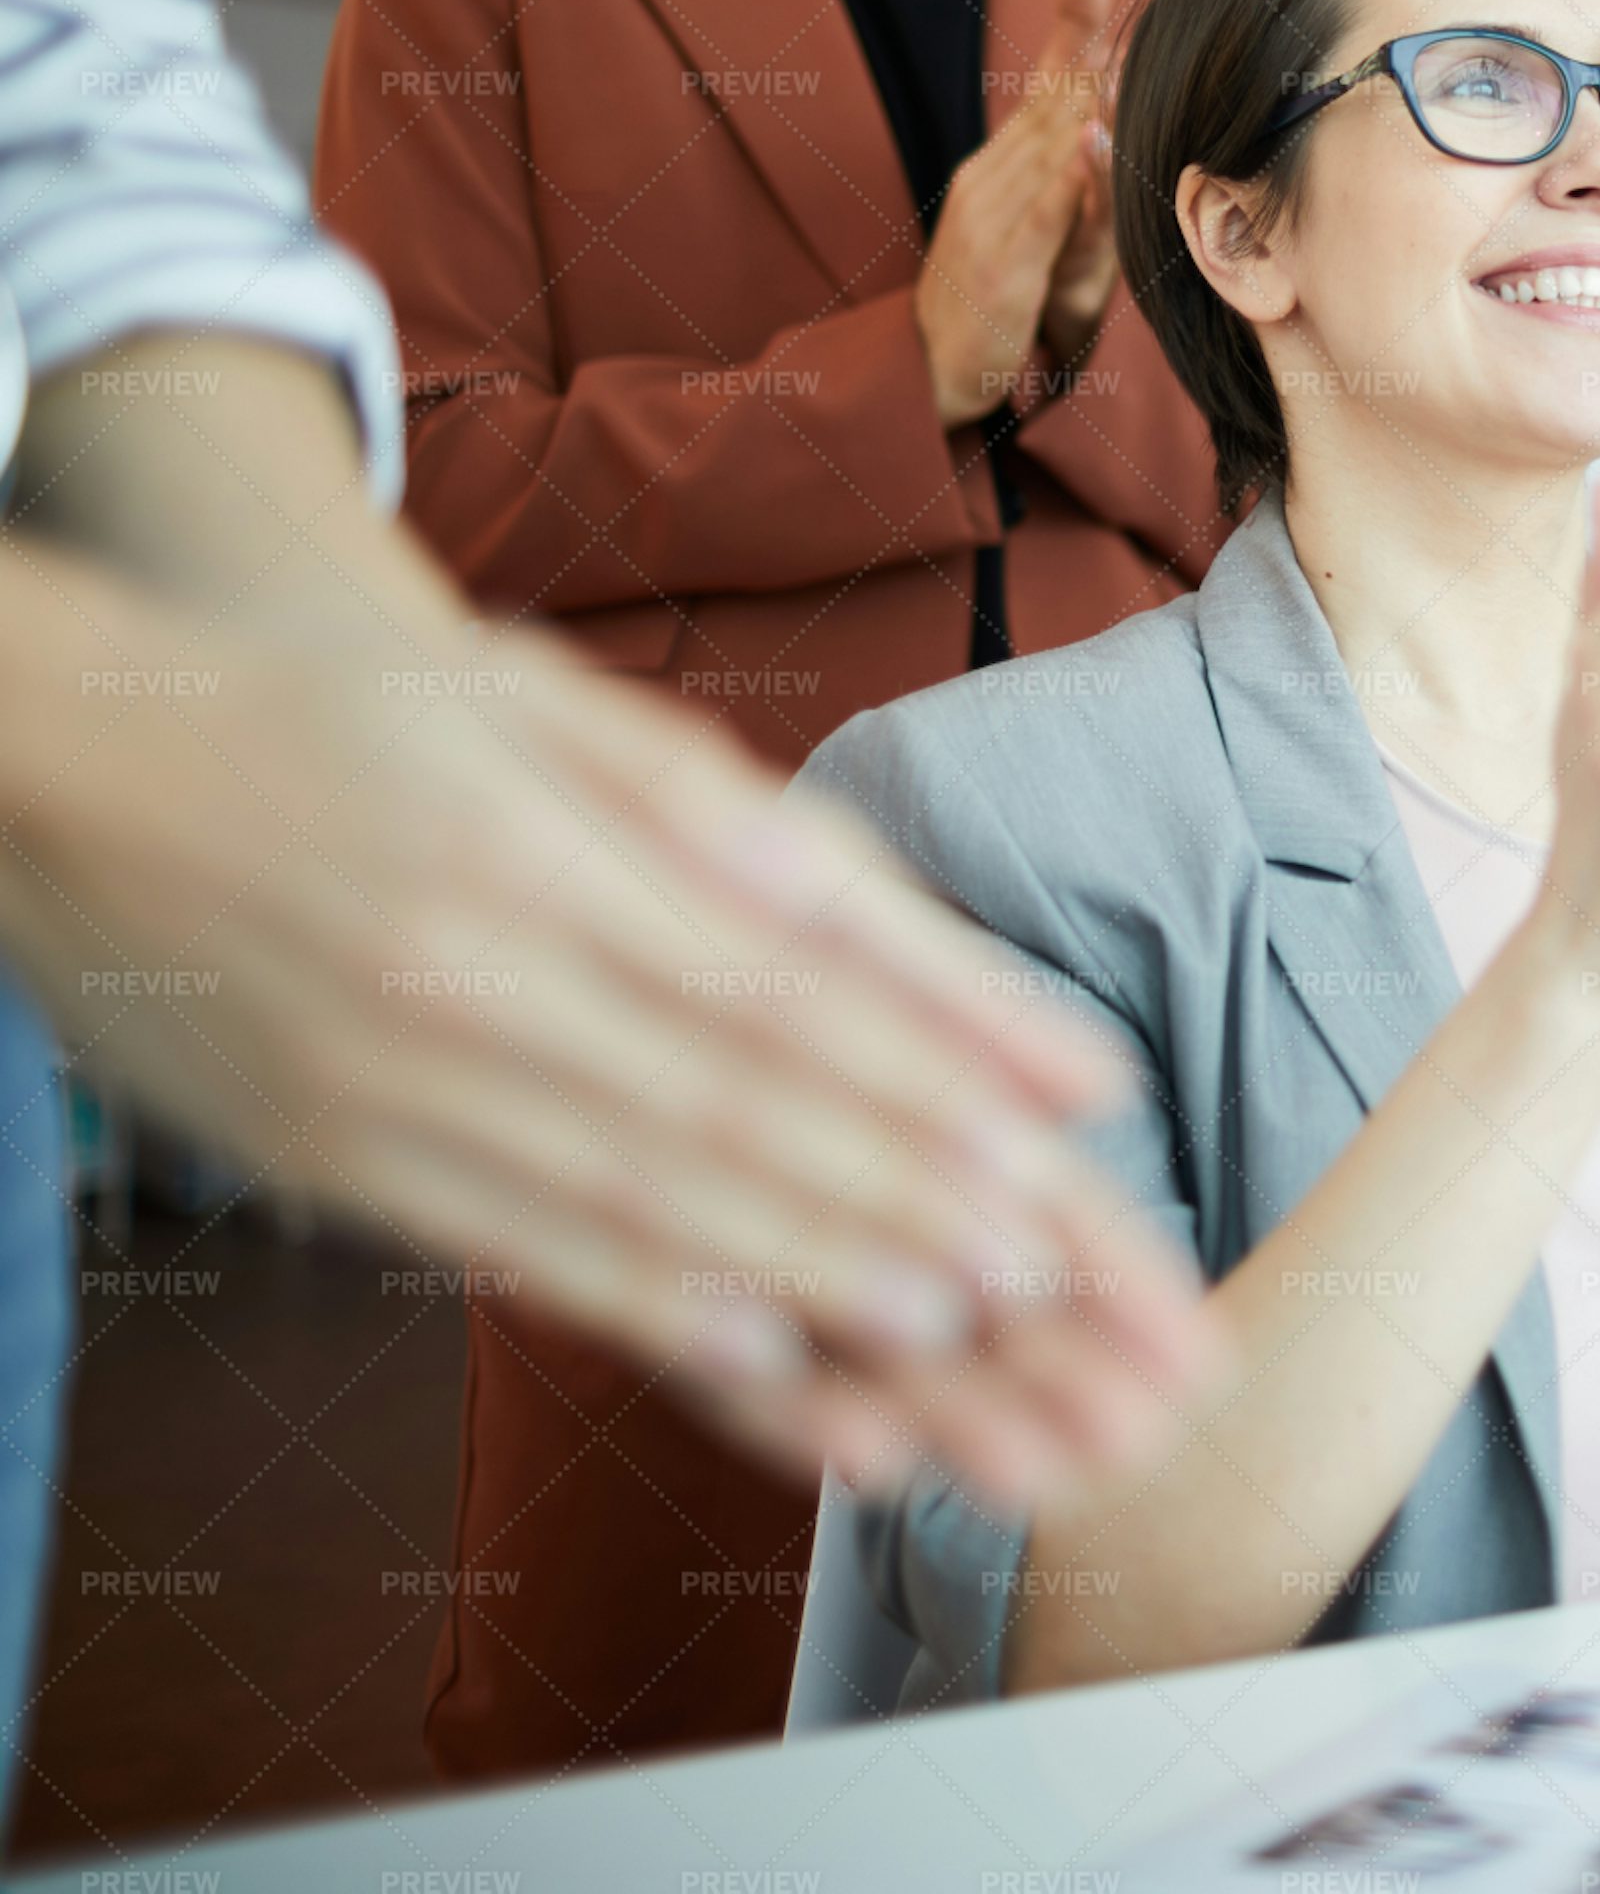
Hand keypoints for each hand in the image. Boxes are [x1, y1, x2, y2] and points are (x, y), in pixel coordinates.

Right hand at [0, 560, 1222, 1505]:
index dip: (918, 1086)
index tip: (1044, 1158)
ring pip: (635, 1198)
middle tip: (1039, 1277)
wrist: (96, 757)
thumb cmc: (368, 716)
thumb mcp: (546, 710)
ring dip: (804, 1272)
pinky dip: (642, 1305)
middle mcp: (469, 980)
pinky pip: (508, 1250)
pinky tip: (757, 1349)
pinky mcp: (334, 1162)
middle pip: (725, 1110)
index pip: (771, 991)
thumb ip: (714, 813)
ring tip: (947, 1329)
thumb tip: (866, 903)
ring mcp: (390, 1087)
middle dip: (898, 1203)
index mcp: (536, 852)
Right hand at [919, 0, 1111, 423]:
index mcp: (1006, 168)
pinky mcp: (999, 271)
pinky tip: (1085, 151)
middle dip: (1067, 36)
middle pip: (1045, 100)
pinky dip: (1064, 188)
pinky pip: (1039, 224)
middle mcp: (993, 181)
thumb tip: (1105, 128)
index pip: (1045, 87)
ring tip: (1101, 41)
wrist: (936, 374)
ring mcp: (991, 222)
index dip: (1065, 29)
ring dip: (1075, 98)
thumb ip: (1077, 189)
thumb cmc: (1002, 304)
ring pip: (1045, 153)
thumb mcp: (1047, 239)